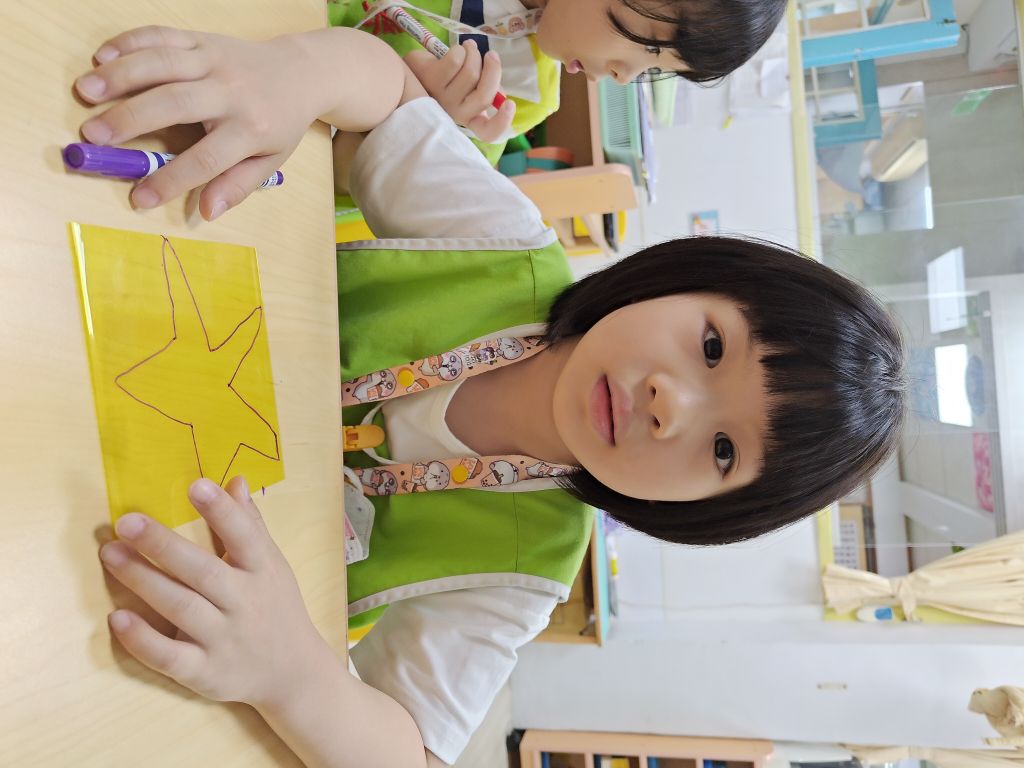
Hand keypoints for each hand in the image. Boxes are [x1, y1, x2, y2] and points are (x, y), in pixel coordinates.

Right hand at [74, 26, 322, 219]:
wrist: (300, 72)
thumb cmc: (279, 123)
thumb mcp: (270, 160)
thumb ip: (238, 186)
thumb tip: (207, 211)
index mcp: (251, 128)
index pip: (206, 159)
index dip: (171, 180)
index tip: (139, 198)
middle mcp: (232, 91)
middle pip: (176, 103)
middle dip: (131, 118)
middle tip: (92, 136)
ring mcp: (215, 59)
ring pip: (163, 62)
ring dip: (120, 74)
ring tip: (85, 91)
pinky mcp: (202, 38)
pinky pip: (162, 35)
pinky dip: (130, 42)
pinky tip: (101, 56)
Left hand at [99, 476, 329, 708]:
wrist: (292, 673)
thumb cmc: (276, 608)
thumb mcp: (273, 565)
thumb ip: (250, 525)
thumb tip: (236, 480)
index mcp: (263, 571)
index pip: (244, 536)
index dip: (222, 511)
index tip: (196, 485)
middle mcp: (245, 604)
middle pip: (203, 572)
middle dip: (164, 545)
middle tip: (127, 522)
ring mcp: (224, 640)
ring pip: (181, 608)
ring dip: (143, 581)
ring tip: (111, 554)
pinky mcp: (205, 673)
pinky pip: (169, 656)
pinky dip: (143, 639)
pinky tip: (117, 618)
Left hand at [404, 41, 514, 143]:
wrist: (407, 73)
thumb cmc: (442, 80)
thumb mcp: (465, 89)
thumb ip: (483, 91)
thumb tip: (502, 93)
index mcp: (468, 118)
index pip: (488, 133)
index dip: (503, 121)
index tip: (510, 103)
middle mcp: (455, 114)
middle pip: (485, 95)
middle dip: (494, 69)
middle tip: (491, 55)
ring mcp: (442, 99)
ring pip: (471, 73)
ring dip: (473, 53)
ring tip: (468, 48)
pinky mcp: (432, 81)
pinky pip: (455, 61)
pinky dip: (459, 49)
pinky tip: (455, 49)